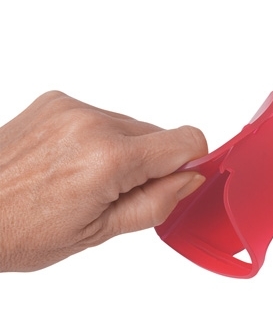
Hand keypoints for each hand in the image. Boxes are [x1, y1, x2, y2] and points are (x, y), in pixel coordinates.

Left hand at [0, 91, 207, 271]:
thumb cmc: (19, 230)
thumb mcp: (99, 233)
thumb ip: (156, 202)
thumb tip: (190, 179)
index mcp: (109, 159)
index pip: (187, 140)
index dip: (192, 162)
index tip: (178, 180)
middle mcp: (92, 121)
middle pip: (158, 134)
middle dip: (151, 164)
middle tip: (116, 193)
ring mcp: (72, 106)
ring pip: (131, 126)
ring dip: (124, 152)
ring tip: (87, 179)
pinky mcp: (57, 100)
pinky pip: (102, 117)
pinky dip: (100, 139)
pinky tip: (73, 163)